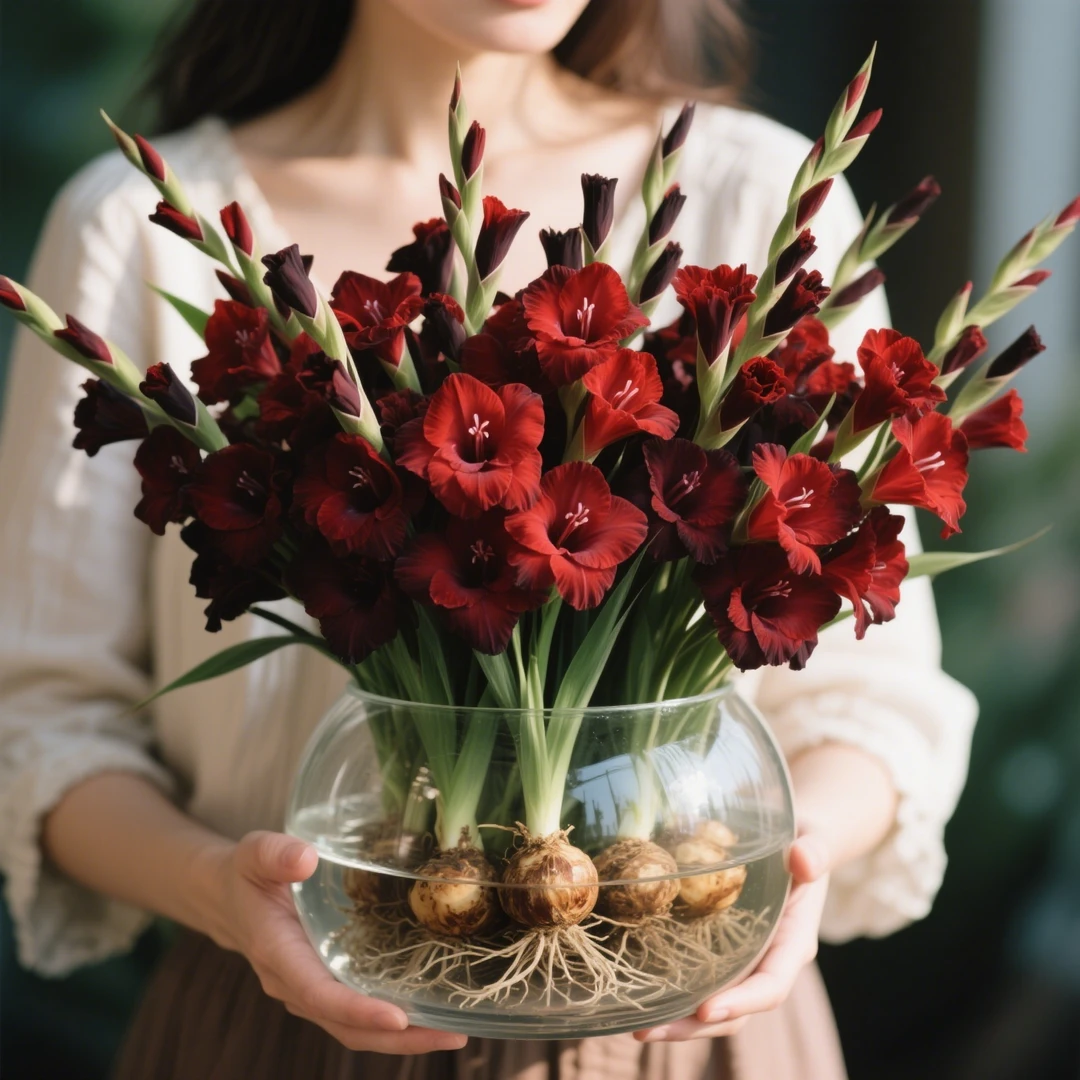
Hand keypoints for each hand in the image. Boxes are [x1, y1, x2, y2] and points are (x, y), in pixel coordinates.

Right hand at [205, 830, 467, 1053]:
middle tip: (451, 1035)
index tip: (398, 1018)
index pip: (318, 992)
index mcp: (278, 953)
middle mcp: (294, 983)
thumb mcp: (254, 854)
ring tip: (455, 1032)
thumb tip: (305, 858)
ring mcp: (311, 990)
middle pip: (346, 1025)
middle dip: (399, 1038)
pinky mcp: (327, 985)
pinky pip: (360, 1014)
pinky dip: (396, 1021)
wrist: (232, 899)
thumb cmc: (248, 874)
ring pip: (356, 1028)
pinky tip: (433, 1012)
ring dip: (405, 1038)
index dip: (357, 1010)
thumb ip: (275, 854)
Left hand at [633, 834, 830, 1042]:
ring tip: (635, 1028)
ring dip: (677, 1021)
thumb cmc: (806, 841)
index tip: (706, 1010)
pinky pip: (700, 979)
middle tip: (647, 1031)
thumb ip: (814, 851)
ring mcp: (745, 960)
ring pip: (713, 1004)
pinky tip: (637, 997)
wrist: (800, 842)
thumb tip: (804, 859)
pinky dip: (672, 993)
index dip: (742, 1001)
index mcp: (793, 941)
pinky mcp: (724, 950)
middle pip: (736, 1010)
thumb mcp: (814, 839)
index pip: (772, 984)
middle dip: (694, 1026)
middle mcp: (769, 960)